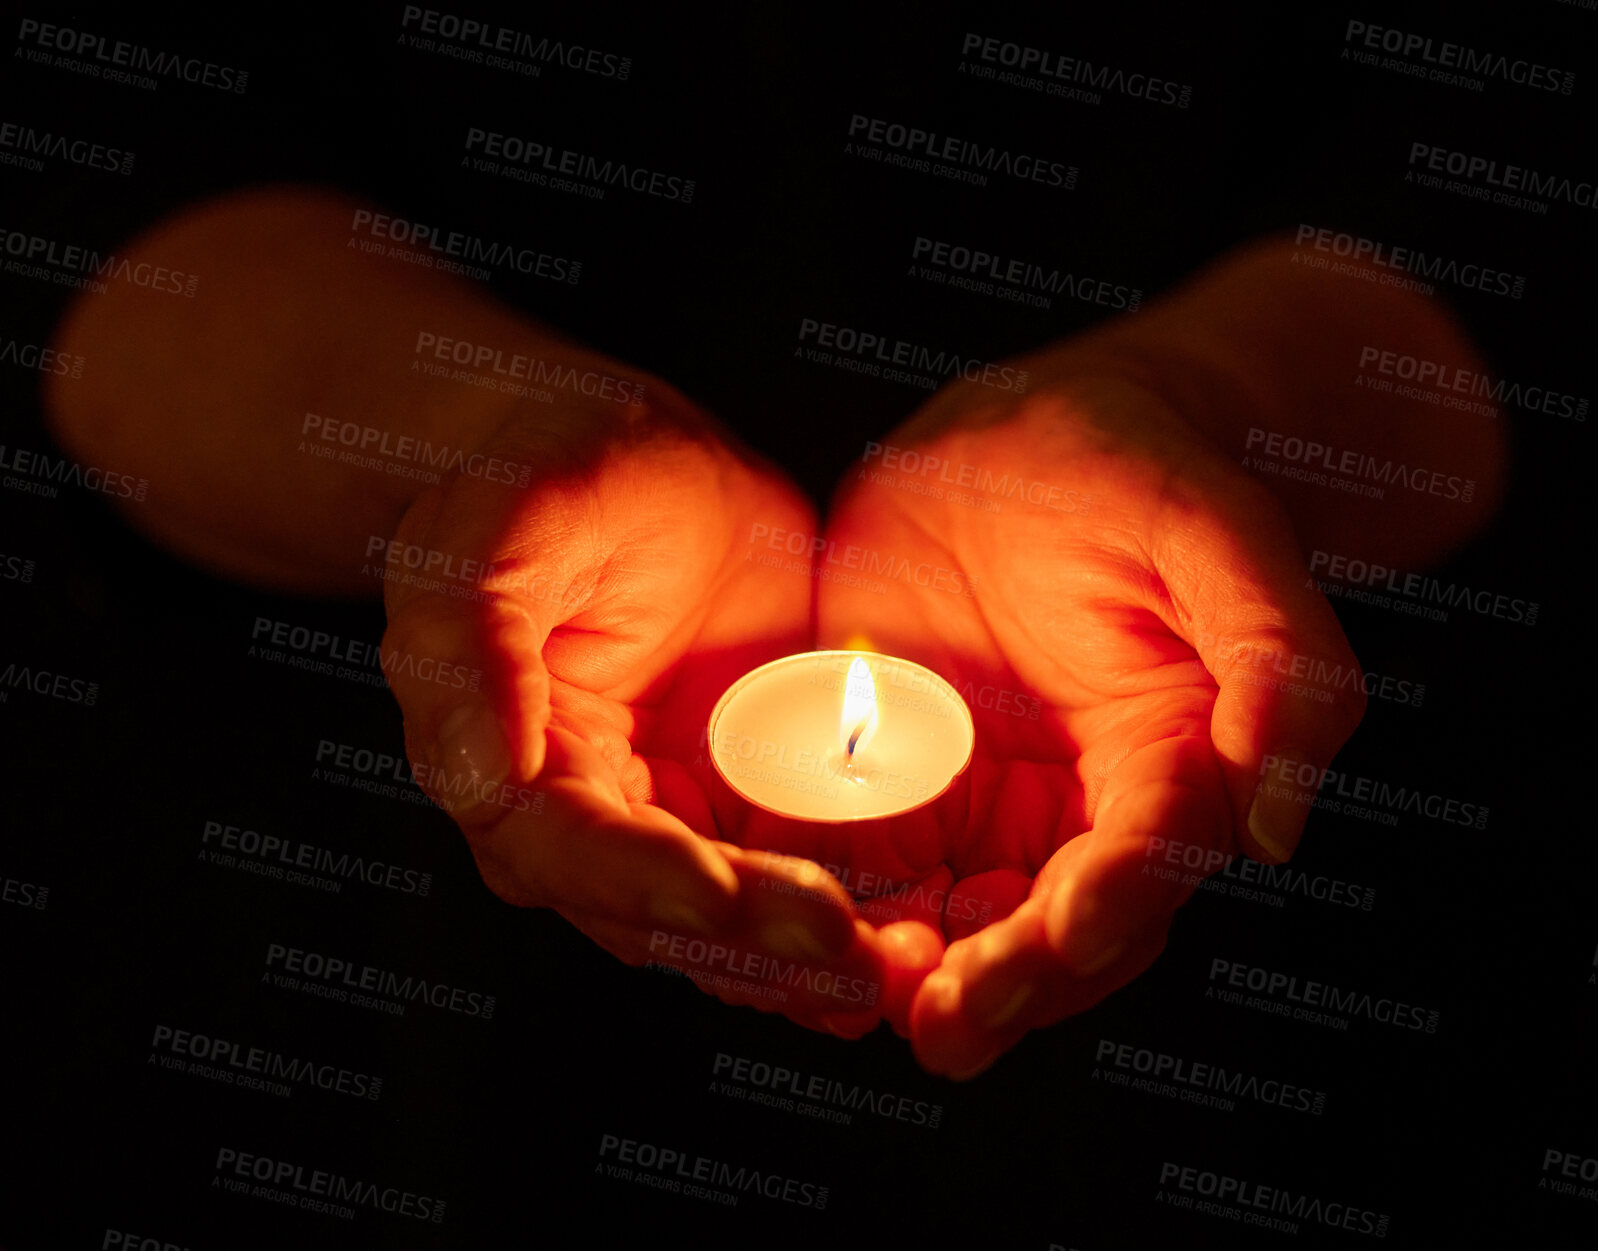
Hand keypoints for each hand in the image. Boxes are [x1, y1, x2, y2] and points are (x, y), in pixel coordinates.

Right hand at [380, 397, 885, 1035]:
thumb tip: (472, 777)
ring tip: (900, 971)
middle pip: (665, 915)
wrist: (628, 460)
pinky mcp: (744, 803)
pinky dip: (854, 919)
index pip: (573, 852)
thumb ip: (471, 649)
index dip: (648, 881)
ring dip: (811, 960)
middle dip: (757, 943)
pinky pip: (796, 881)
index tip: (727, 898)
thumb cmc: (548, 479)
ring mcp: (672, 818)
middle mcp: (588, 818)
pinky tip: (919, 936)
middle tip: (849, 955)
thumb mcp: (497, 532)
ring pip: (735, 927)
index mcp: (510, 766)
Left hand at [812, 368, 1366, 1075]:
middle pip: (1039, 930)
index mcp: (1165, 770)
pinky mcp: (887, 777)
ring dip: (897, 970)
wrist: (1028, 435)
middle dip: (995, 984)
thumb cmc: (1143, 476)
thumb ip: (1278, 669)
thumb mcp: (1224, 540)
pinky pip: (848, 856)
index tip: (1045, 952)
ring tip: (848, 998)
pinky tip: (773, 921)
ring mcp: (973, 800)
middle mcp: (1071, 811)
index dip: (1097, 919)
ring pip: (941, 919)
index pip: (1139, 871)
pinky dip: (816, 900)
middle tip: (937, 1023)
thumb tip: (1277, 826)